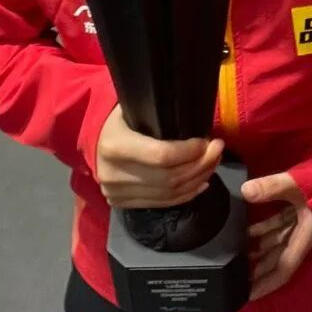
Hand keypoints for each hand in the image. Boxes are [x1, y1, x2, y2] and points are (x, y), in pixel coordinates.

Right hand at [95, 105, 223, 208]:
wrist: (93, 140)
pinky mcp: (121, 204)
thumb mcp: (133, 107)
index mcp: (115, 146)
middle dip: (200, 165)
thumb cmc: (120, 118)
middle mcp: (113, 174)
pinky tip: (201, 182)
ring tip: (213, 164)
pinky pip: (162, 203)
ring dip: (197, 180)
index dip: (190, 151)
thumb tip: (197, 113)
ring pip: (169, 194)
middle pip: (169, 178)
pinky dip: (186, 195)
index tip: (208, 141)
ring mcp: (115, 193)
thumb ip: (158, 113)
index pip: (161, 156)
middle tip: (218, 150)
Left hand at [241, 172, 311, 300]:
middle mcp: (303, 236)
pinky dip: (266, 229)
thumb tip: (245, 191)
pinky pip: (281, 226)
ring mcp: (302, 224)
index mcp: (305, 238)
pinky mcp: (302, 211)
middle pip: (278, 260)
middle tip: (235, 279)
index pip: (283, 268)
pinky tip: (248, 230)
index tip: (247, 295)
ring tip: (236, 256)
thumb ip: (272, 187)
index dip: (266, 284)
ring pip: (278, 243)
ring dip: (260, 250)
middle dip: (259, 271)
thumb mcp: (298, 183)